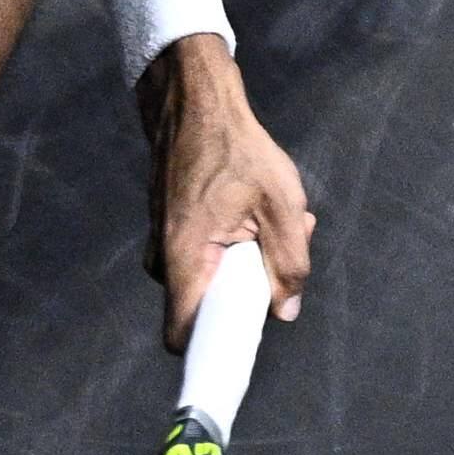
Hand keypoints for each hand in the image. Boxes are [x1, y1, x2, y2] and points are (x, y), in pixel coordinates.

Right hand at [136, 35, 315, 349]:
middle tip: (288, 245)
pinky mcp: (175, 231)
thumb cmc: (235, 148)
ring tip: (281, 217)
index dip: (214, 351)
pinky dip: (242, 240)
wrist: (193, 103)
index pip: (185, 336)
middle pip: (213, 305)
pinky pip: (211, 254)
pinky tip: (263, 209)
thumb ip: (288, 264)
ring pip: (217, 276)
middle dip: (255, 288)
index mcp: (185, 260)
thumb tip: (286, 312)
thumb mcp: (281, 205)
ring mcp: (166, 245)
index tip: (245, 350)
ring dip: (255, 257)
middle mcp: (165, 261)